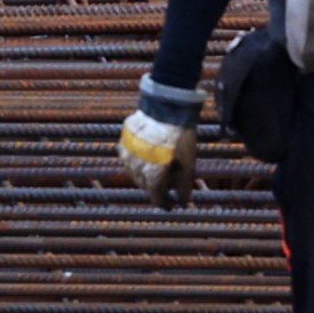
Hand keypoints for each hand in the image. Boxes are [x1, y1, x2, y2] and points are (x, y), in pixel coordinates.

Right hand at [117, 78, 204, 206]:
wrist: (168, 107)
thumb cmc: (180, 137)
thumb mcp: (188, 165)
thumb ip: (184, 187)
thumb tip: (182, 202)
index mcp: (152, 177)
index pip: (156, 198)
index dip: (165, 203)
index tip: (170, 205)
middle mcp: (136, 168)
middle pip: (144, 185)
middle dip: (155, 188)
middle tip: (165, 186)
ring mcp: (128, 153)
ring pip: (133, 171)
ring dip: (143, 175)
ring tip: (154, 170)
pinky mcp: (124, 139)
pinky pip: (127, 155)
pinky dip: (135, 159)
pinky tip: (144, 156)